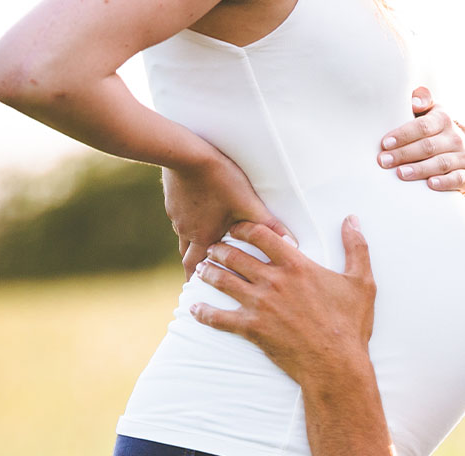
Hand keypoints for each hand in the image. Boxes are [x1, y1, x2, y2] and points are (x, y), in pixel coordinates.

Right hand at [163, 152, 293, 278]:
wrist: (186, 152)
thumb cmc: (219, 179)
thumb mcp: (248, 203)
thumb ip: (269, 226)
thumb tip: (292, 244)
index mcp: (204, 237)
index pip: (198, 269)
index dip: (199, 283)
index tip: (201, 295)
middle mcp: (187, 231)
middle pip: (187, 259)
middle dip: (194, 271)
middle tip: (199, 281)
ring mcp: (177, 216)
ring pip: (183, 239)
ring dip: (192, 247)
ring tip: (202, 251)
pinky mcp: (172, 201)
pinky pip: (180, 219)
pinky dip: (189, 225)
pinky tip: (196, 218)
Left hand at [189, 218, 375, 380]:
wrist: (336, 364)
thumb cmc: (351, 325)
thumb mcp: (362, 283)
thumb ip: (357, 248)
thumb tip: (353, 220)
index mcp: (297, 265)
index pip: (260, 235)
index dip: (243, 228)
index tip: (234, 229)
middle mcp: (274, 281)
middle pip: (235, 255)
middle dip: (219, 248)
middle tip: (212, 249)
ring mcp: (260, 305)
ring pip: (222, 281)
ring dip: (207, 273)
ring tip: (201, 270)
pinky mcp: (252, 329)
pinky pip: (218, 318)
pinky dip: (203, 313)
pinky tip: (194, 309)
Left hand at [377, 86, 464, 193]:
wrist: (461, 150)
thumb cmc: (435, 130)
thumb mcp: (429, 111)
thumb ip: (421, 100)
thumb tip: (415, 102)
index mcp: (443, 119)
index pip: (423, 126)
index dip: (403, 135)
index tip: (385, 143)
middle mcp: (455, 137)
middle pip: (428, 146)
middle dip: (404, 154)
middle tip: (384, 161)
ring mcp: (463, 156)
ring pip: (441, 163)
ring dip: (420, 169)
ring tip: (401, 173)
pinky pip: (457, 179)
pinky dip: (444, 182)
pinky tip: (430, 185)